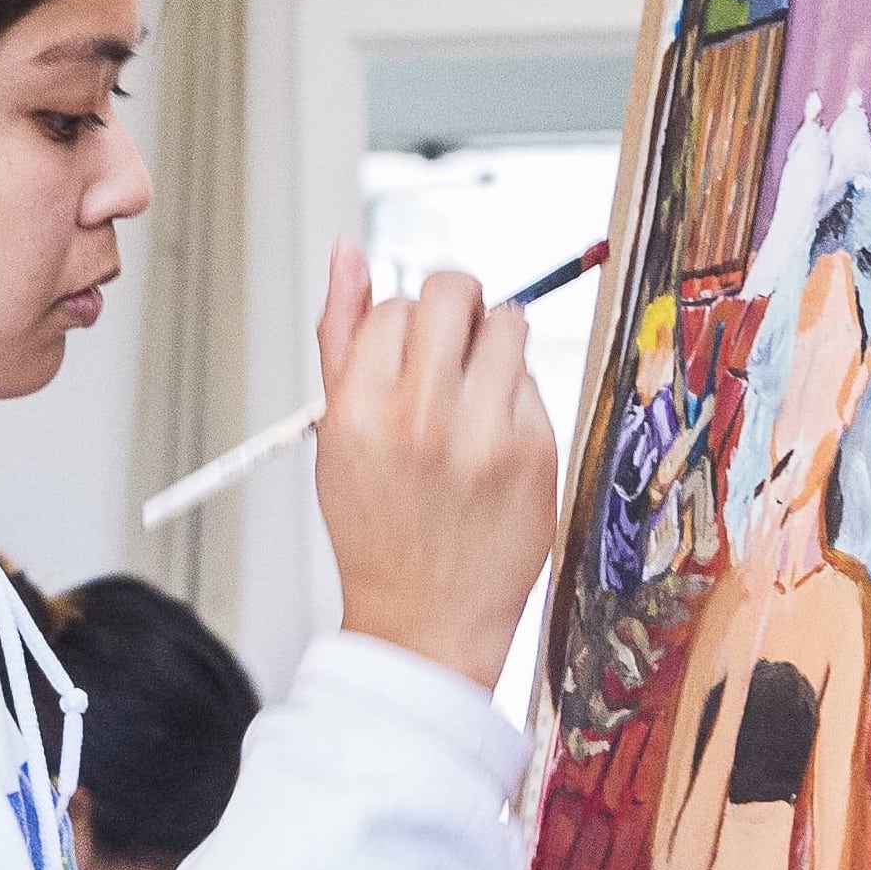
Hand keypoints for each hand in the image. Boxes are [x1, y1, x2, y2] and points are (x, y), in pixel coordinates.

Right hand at [311, 239, 558, 692]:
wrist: (425, 617)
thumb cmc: (377, 525)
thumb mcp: (335, 433)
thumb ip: (341, 336)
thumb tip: (346, 253)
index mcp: (359, 409)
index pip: (394, 306)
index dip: (403, 326)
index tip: (408, 359)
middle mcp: (420, 415)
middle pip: (454, 292)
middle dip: (454, 308)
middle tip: (450, 352)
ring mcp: (484, 432)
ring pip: (506, 323)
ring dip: (492, 344)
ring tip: (474, 396)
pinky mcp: (535, 450)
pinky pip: (534, 381)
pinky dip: (516, 398)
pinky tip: (494, 440)